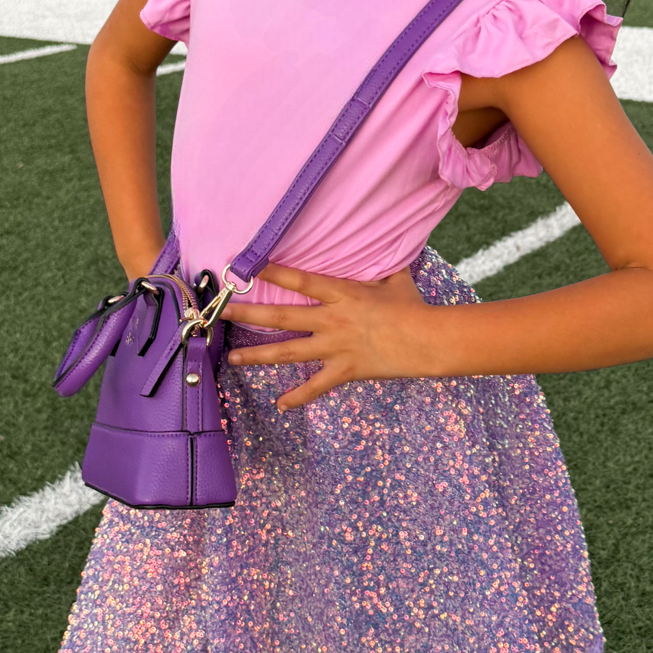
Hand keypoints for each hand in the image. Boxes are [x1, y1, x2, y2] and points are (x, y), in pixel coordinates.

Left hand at [224, 263, 437, 409]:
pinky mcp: (345, 370)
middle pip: (282, 316)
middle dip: (250, 313)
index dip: (273, 272)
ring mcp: (336, 347)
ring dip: (258, 355)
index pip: (300, 280)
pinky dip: (298, 397)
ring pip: (289, 351)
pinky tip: (279, 404)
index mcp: (342, 293)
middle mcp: (332, 319)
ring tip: (233, 357)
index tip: (248, 266)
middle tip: (224, 311)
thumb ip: (381, 265)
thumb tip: (383, 247)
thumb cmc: (412, 307)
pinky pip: (316, 386)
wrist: (427, 339)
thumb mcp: (395, 279)